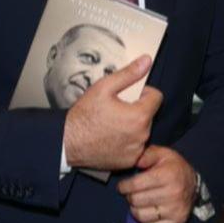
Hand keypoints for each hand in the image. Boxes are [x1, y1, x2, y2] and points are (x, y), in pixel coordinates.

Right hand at [62, 56, 160, 170]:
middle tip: (116, 110)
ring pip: (143, 131)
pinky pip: (136, 147)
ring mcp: (136, 150)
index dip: (144, 93)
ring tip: (112, 124)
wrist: (66, 143)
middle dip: (137, 110)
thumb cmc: (83, 117)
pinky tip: (112, 137)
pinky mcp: (128, 161)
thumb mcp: (104, 88)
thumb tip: (146, 61)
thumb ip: (129, 74)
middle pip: (149, 114)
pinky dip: (128, 142)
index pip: (156, 97)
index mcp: (139, 116)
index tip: (131, 96)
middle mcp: (141, 135)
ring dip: (133, 126)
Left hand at [117, 145, 196, 222]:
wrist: (194, 185)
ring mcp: (175, 210)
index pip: (135, 185)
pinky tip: (147, 210)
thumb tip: (133, 160)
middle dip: (129, 196)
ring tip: (138, 202)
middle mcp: (172, 193)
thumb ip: (146, 154)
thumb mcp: (162, 154)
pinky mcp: (176, 222)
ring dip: (135, 209)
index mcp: (167, 175)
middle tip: (131, 193)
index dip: (124, 186)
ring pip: (140, 215)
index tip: (122, 186)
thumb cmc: (174, 168)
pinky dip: (144, 220)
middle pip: (136, 200)